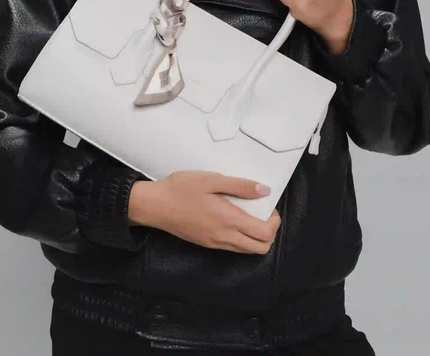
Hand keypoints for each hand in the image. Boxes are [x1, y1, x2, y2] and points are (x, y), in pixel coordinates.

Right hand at [130, 171, 280, 253]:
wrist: (154, 205)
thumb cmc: (181, 188)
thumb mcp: (211, 179)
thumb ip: (240, 186)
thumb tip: (265, 190)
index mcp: (228, 220)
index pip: (264, 233)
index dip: (274, 222)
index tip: (269, 206)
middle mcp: (224, 237)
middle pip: (260, 248)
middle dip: (269, 233)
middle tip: (264, 213)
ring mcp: (215, 243)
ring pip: (247, 250)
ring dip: (256, 237)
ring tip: (250, 215)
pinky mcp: (207, 244)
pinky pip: (233, 248)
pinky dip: (242, 239)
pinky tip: (233, 220)